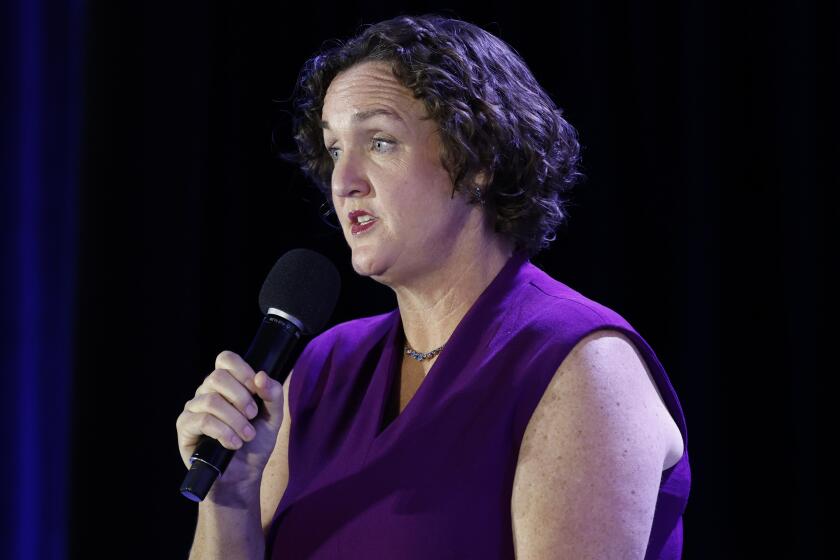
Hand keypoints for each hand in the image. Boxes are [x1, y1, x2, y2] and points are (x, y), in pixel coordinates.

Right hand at [176, 350, 284, 488]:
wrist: (243, 476)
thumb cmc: (255, 444)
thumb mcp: (273, 418)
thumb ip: (273, 394)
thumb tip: (261, 376)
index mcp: (228, 385)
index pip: (226, 359)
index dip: (242, 370)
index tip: (257, 389)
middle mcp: (208, 392)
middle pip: (217, 376)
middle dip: (241, 397)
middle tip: (253, 416)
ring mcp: (194, 409)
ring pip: (211, 400)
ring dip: (234, 419)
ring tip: (246, 436)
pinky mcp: (185, 427)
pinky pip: (201, 420)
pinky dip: (222, 432)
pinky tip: (233, 443)